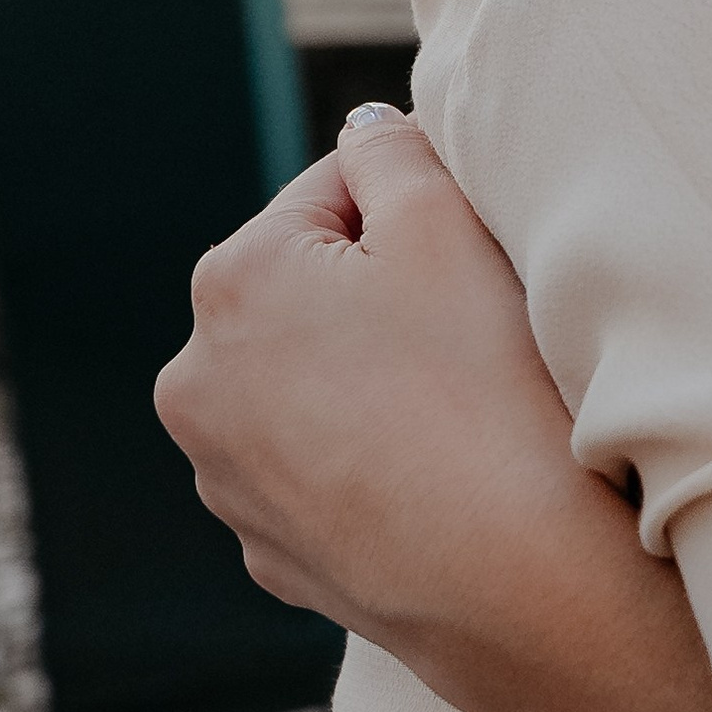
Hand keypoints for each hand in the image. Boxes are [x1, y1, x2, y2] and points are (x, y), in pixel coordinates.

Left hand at [156, 108, 597, 674]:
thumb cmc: (484, 388)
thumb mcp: (447, 225)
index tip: (475, 259)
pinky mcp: (268, 551)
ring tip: (456, 407)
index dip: (419, 211)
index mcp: (230, 282)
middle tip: (471, 332)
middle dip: (382, 297)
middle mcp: (196, 381)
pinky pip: (325, 470)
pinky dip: (371, 458)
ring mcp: (224, 480)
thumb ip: (392, 150)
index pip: (334, 191)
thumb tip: (365, 129)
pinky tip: (436, 472)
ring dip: (370, 377)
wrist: (515, 582)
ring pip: (311, 384)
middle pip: (310, 292)